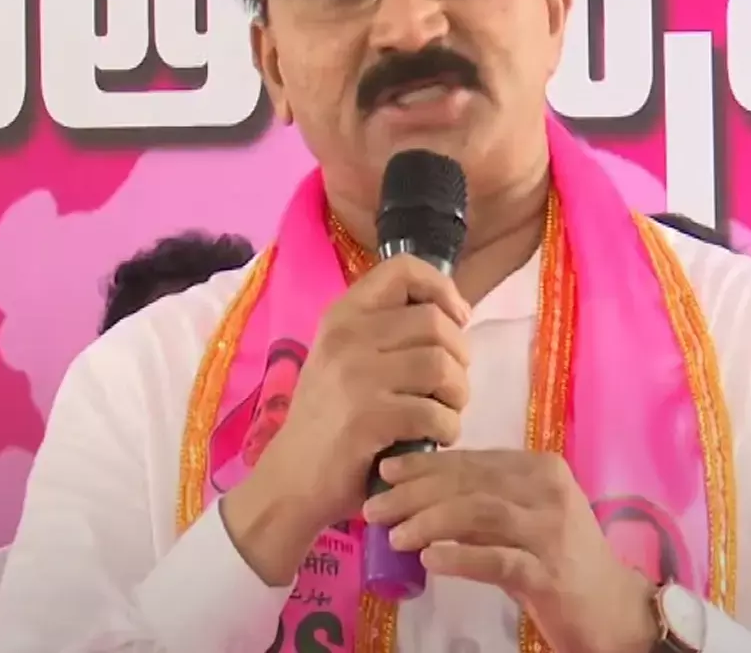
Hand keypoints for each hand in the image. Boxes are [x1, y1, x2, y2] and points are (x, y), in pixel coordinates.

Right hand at [229, 255, 472, 578]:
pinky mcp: (369, 419)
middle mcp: (347, 337)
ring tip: (444, 413)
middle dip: (460, 355)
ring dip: (458, 395)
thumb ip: (389, 332)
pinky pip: (436, 412)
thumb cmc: (330, 420)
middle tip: (449, 385)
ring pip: (443, 366)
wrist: (290, 482)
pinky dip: (447, 429)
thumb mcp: (346, 360)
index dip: (442, 288)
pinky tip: (434, 439)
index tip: (456, 318)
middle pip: (436, 322)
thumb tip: (454, 314)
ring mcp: (356, 377)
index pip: (403, 269)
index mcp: (342, 316)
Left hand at [363, 450, 660, 652]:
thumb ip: (486, 502)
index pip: (474, 460)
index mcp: (542, 470)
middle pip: (471, 483)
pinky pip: (498, 560)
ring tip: (394, 536)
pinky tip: (429, 560)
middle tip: (374, 508)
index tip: (385, 472)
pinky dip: (460, 558)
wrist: (612, 607)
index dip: (425, 465)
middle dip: (415, 492)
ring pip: (480, 514)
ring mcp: (551, 531)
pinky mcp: (549, 573)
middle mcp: (549, 492)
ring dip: (429, 522)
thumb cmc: (562, 559)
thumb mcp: (526, 519)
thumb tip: (419, 495)